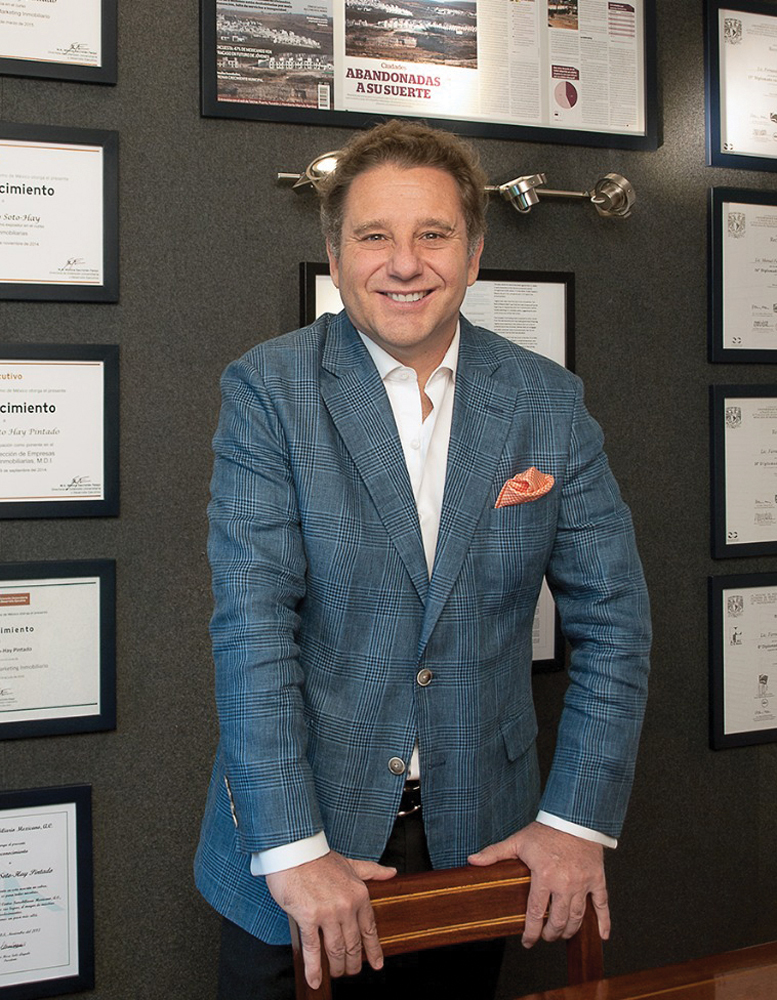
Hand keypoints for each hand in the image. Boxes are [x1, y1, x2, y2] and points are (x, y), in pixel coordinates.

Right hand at [266, 851, 395, 988]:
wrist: (295, 851)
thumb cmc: (320, 858)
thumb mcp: (350, 864)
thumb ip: (372, 871)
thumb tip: (392, 872)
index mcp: (359, 894)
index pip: (369, 929)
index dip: (373, 950)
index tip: (377, 964)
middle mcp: (347, 906)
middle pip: (353, 944)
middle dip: (353, 962)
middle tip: (351, 971)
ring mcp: (328, 913)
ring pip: (336, 949)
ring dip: (336, 966)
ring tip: (336, 974)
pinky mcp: (308, 917)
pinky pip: (313, 948)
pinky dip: (314, 968)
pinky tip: (315, 979)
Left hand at [467, 821, 608, 947]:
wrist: (574, 818)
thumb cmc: (545, 831)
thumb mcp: (518, 841)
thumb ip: (495, 853)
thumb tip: (472, 861)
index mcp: (544, 876)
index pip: (536, 913)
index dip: (530, 932)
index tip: (527, 941)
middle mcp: (565, 884)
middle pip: (558, 920)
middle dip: (550, 934)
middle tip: (545, 937)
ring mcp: (583, 883)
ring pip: (578, 917)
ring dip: (569, 930)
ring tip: (561, 934)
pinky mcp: (597, 880)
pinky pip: (602, 905)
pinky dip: (603, 923)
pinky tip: (601, 936)